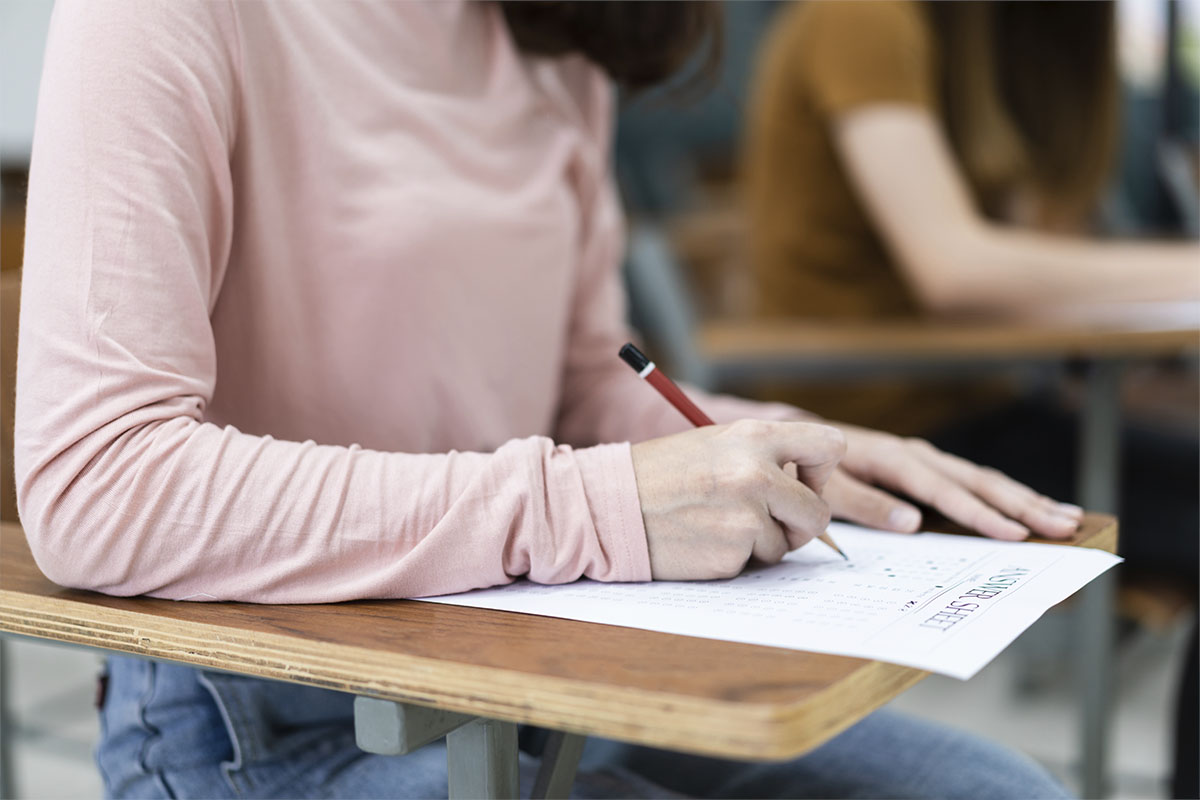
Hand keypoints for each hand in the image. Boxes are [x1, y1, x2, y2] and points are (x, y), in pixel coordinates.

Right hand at [631, 420, 845, 579]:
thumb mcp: (716, 443)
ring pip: (785, 544)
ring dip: (760, 543)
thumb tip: (809, 485)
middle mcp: (757, 474)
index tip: (801, 480)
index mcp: (756, 437)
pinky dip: (733, 559)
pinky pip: (753, 563)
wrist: (608, 504)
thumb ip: (764, 457)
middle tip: (769, 520)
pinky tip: (702, 540)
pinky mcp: (732, 554)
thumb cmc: (662, 474)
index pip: (830, 446)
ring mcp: (746, 517)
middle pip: (819, 511)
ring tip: (716, 524)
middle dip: (799, 523)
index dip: (822, 470)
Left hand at [824, 424, 1082, 539]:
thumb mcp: (828, 488)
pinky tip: (1036, 506)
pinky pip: (974, 481)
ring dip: (1026, 498)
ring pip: (985, 479)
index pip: (946, 491)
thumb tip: (913, 524)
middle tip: (1066, 526)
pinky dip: (1007, 494)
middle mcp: (918, 455)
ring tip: (1069, 517)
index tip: (1016, 535)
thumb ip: (866, 504)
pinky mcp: (929, 467)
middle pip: (979, 481)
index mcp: (895, 460)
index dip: (981, 514)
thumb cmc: (811, 470)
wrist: (799, 440)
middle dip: (1024, 505)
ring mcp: (927, 459)